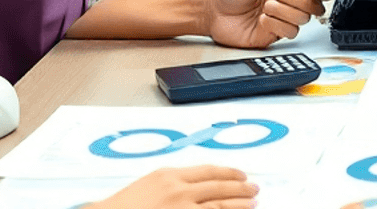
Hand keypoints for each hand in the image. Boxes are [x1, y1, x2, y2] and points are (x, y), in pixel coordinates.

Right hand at [86, 165, 256, 208]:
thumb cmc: (122, 207)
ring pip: (220, 206)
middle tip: (254, 189)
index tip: (242, 175)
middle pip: (219, 187)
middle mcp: (179, 191)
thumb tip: (195, 188)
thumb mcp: (148, 186)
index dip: (230, 173)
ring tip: (253, 204)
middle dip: (241, 188)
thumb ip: (172, 184)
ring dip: (240, 204)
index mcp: (170, 175)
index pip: (209, 171)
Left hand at [204, 0, 326, 47]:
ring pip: (302, 18)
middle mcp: (286, 3)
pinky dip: (276, 24)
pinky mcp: (275, 35)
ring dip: (282, 11)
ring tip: (265, 8)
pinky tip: (263, 20)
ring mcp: (281, 19)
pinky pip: (290, 32)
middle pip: (310, 4)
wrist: (214, 13)